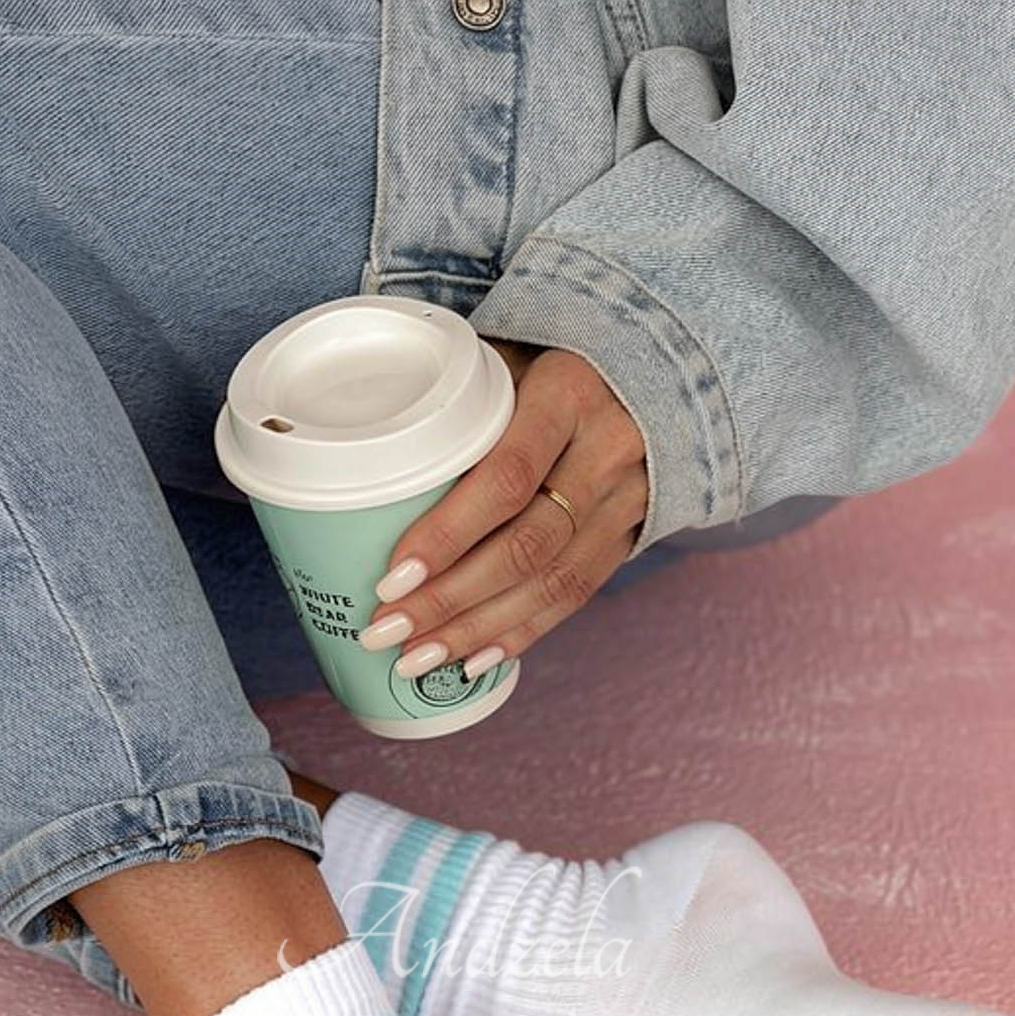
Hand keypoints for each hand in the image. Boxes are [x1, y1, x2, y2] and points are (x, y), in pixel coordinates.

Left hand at [357, 338, 649, 679]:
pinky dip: (522, 633)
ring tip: (416, 660)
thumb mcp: (509, 355)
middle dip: (449, 600)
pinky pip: (577, 595)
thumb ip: (453, 397)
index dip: (446, 536)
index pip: (504, 478)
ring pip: (551, 582)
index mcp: (568, 394)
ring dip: (477, 629)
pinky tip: (475, 660)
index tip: (391, 579)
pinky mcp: (630, 534)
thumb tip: (360, 450)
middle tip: (386, 632)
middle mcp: (607, 450)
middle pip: (526, 544)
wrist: (654, 369)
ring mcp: (627, 498)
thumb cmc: (552, 358)